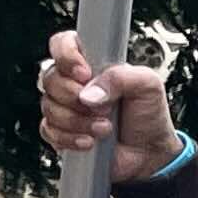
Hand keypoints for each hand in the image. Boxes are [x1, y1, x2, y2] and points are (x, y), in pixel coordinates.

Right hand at [37, 31, 180, 183]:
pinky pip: (48, 130)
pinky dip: (70, 138)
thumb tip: (89, 94)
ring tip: (105, 127)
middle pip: (50, 77)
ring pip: (49, 106)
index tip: (85, 74)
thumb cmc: (149, 115)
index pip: (63, 43)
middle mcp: (75, 83)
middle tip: (104, 107)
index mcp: (93, 63)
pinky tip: (90, 141)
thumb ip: (120, 77)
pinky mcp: (62, 132)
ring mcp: (66, 107)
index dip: (67, 56)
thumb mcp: (148, 85)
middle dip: (75, 96)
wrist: (149, 153)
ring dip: (78, 120)